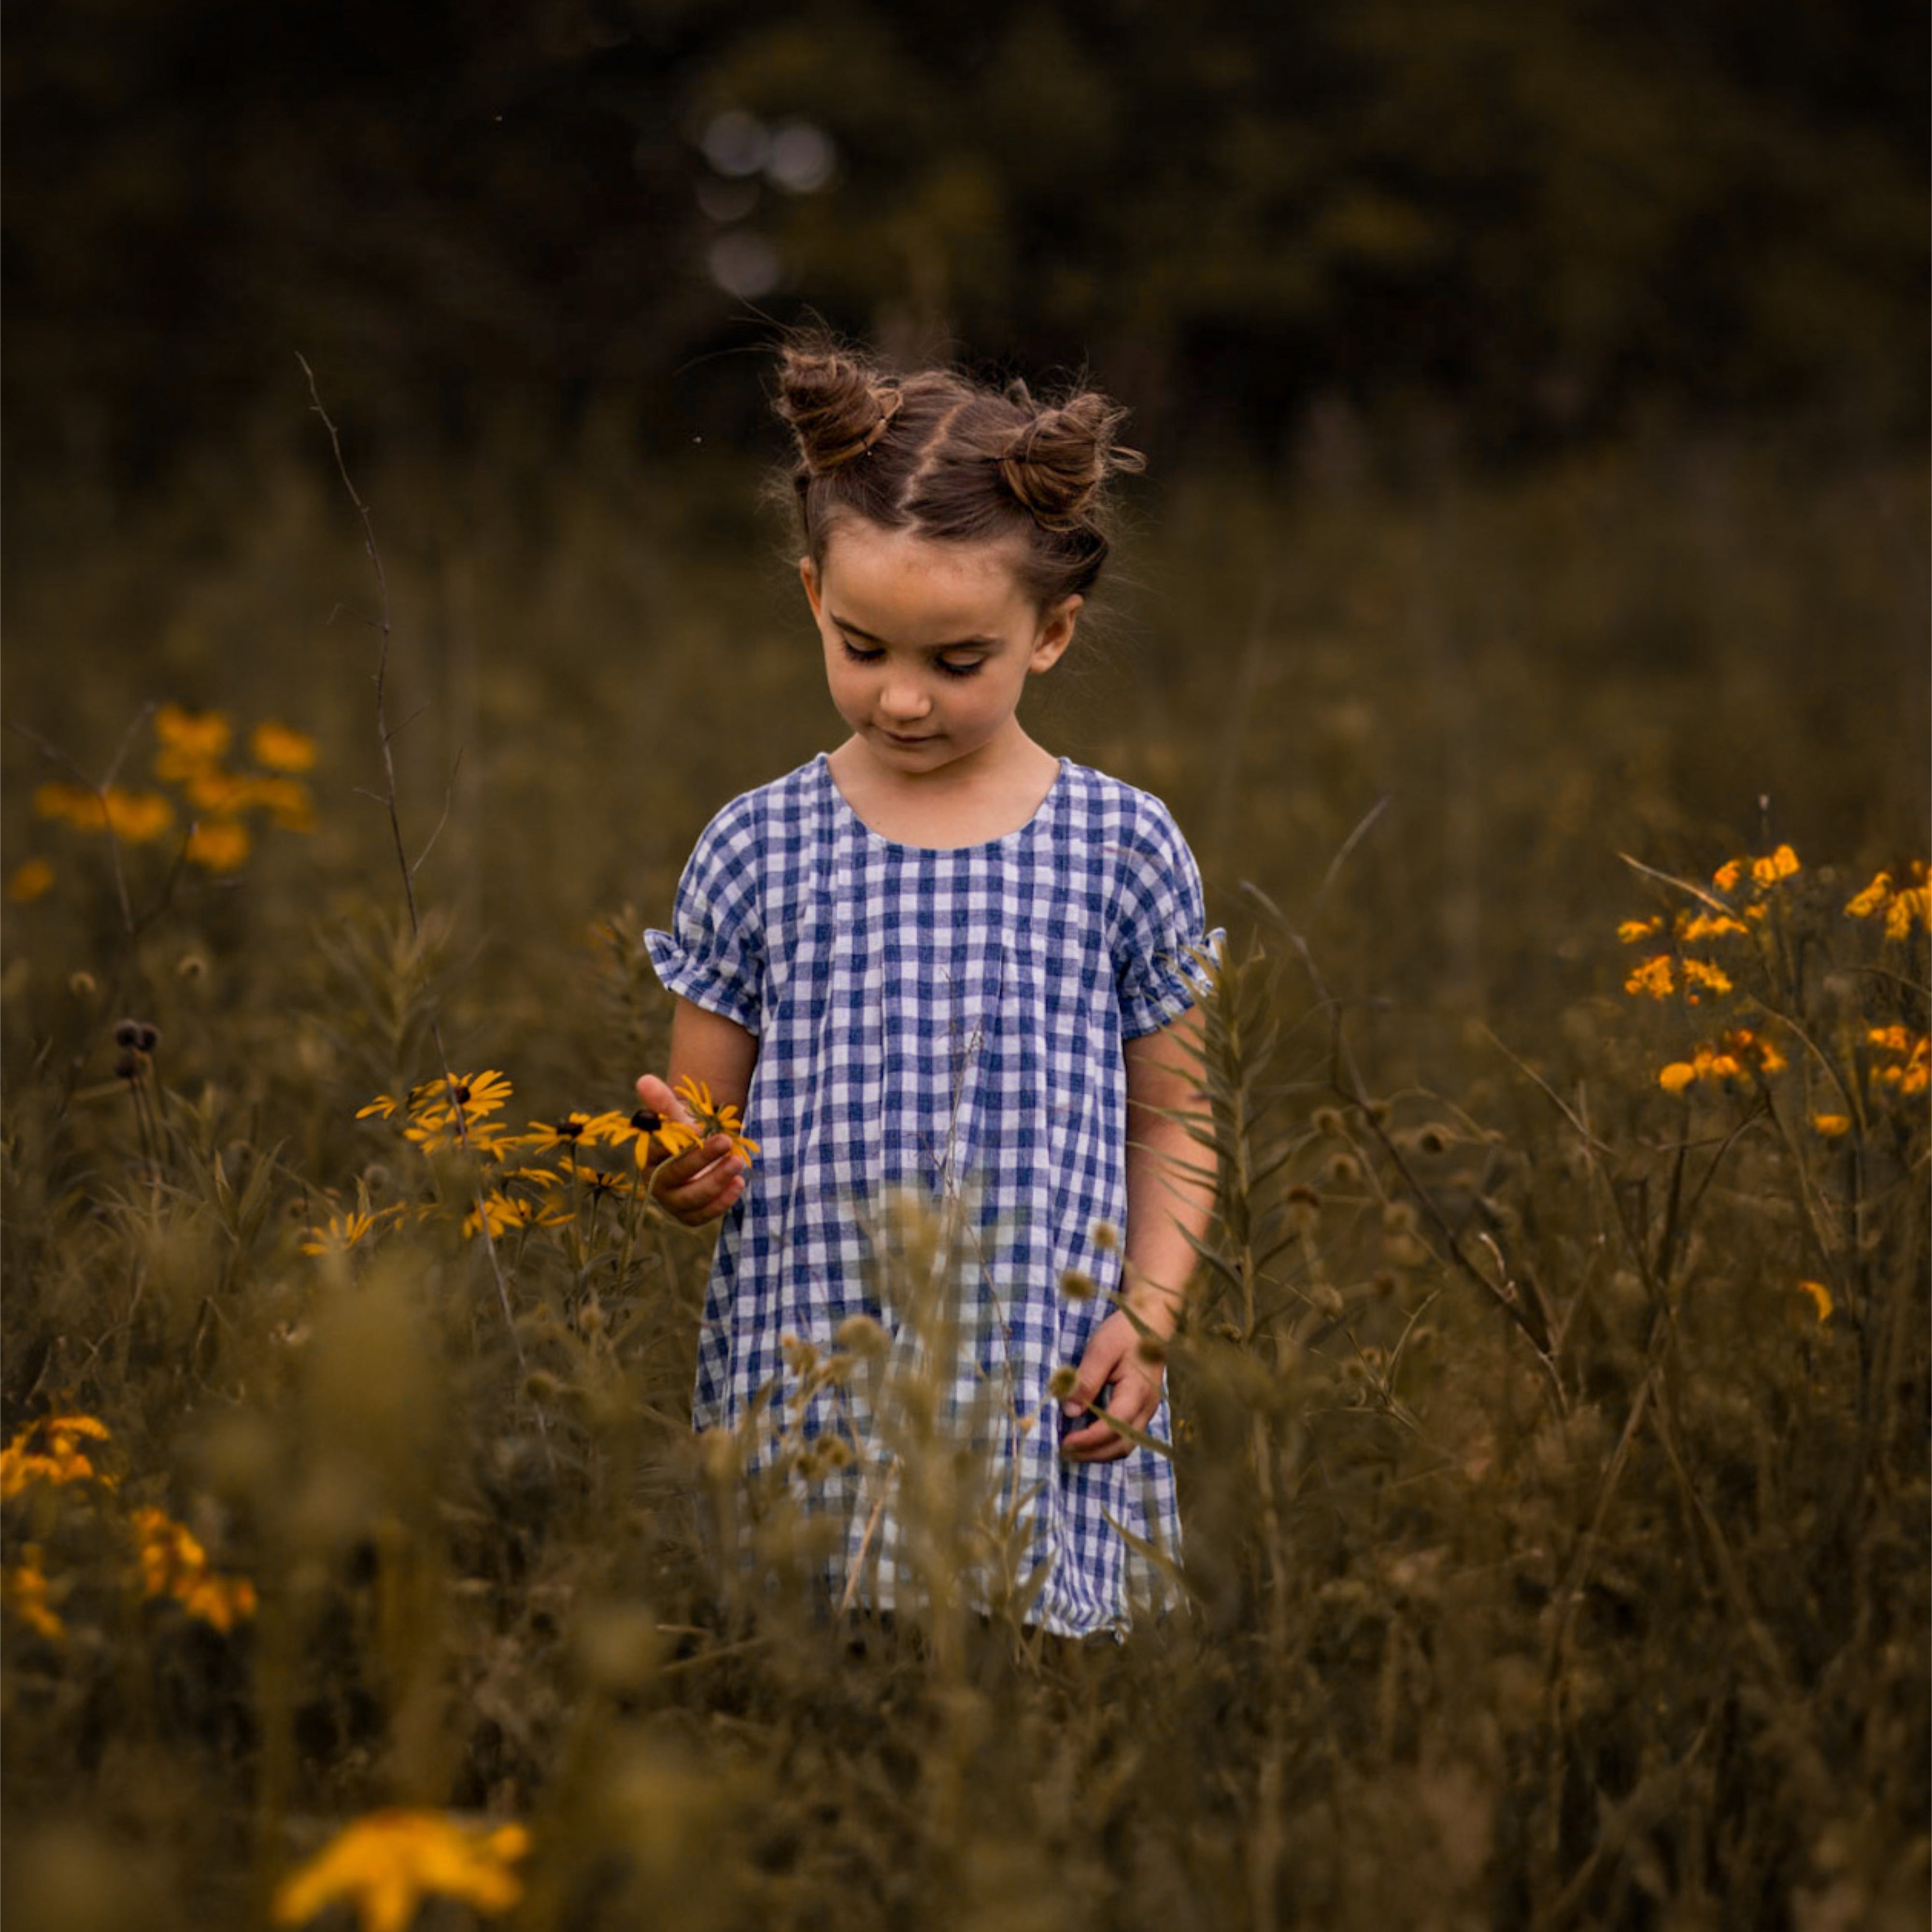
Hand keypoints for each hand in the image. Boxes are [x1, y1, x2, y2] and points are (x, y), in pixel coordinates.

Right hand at [634, 1072, 747, 1226]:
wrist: (699, 1153)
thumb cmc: (685, 1134)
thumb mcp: (677, 1116)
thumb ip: (663, 1102)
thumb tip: (644, 1080)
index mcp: (647, 1156)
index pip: (657, 1151)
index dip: (677, 1143)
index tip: (698, 1128)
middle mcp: (655, 1181)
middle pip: (674, 1175)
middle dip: (701, 1159)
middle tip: (726, 1141)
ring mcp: (671, 1202)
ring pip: (690, 1199)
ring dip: (715, 1182)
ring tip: (738, 1162)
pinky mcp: (688, 1215)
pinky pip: (702, 1215)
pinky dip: (721, 1202)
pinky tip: (739, 1183)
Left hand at [1059, 1307, 1165, 1462]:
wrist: (1152, 1320)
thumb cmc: (1126, 1331)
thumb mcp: (1102, 1348)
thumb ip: (1087, 1380)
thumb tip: (1070, 1411)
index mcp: (1137, 1392)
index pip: (1113, 1428)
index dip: (1088, 1440)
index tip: (1064, 1442)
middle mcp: (1146, 1408)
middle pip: (1121, 1445)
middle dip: (1091, 1453)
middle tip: (1062, 1450)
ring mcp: (1147, 1410)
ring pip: (1125, 1444)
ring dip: (1099, 1452)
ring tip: (1072, 1448)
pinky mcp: (1142, 1408)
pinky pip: (1126, 1435)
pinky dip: (1106, 1442)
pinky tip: (1087, 1436)